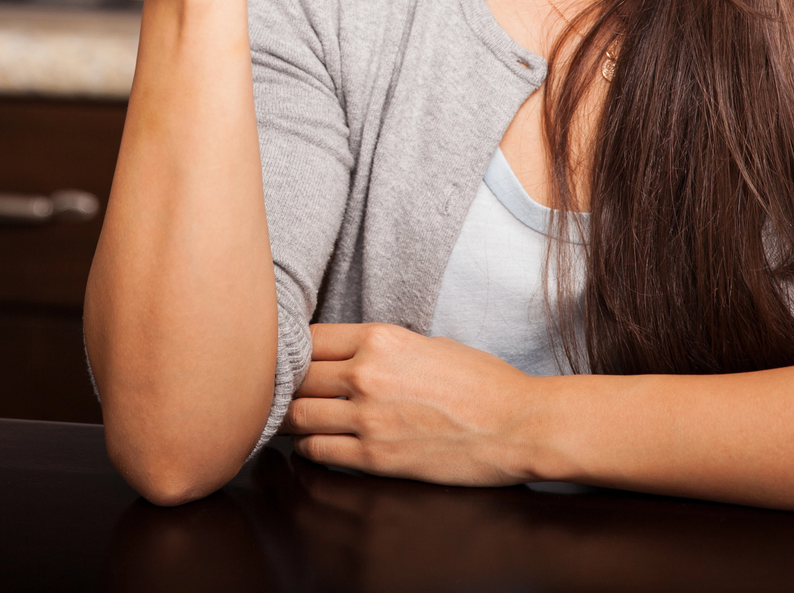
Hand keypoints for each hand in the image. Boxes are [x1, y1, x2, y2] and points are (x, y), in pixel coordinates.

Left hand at [278, 323, 538, 486]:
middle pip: (294, 376)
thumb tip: (348, 356)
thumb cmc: (481, 382)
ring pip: (296, 415)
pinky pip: (317, 450)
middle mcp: (366, 374)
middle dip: (283, 383)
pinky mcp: (374, 456)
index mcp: (379, 338)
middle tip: (277, 390)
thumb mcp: (427, 344)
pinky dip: (306, 446)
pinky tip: (310, 442)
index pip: (307, 338)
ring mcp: (367, 418)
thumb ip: (381, 348)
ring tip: (286, 418)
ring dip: (288, 417)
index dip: (292, 349)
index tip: (287, 357)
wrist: (516, 424)